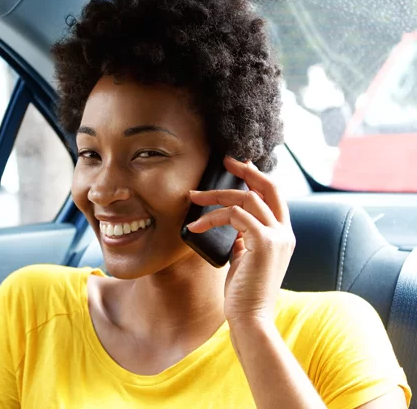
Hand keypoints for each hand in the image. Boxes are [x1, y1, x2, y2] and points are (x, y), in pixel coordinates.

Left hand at [186, 157, 294, 325]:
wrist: (251, 319)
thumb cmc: (244, 293)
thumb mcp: (246, 259)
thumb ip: (245, 240)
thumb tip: (233, 225)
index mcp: (283, 235)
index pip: (274, 196)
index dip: (257, 177)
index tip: (238, 165)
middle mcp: (285, 233)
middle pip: (269, 187)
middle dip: (246, 170)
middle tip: (225, 160)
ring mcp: (277, 236)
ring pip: (246, 199)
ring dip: (215, 196)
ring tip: (192, 199)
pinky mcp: (264, 242)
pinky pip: (234, 216)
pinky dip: (210, 218)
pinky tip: (194, 228)